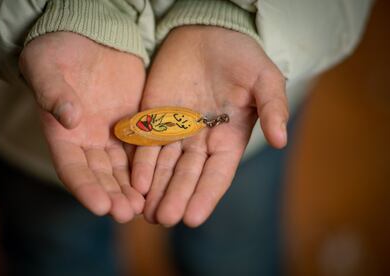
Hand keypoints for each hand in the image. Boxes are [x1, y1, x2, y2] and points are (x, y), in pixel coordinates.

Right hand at [20, 32, 144, 222]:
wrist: (89, 38)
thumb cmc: (58, 51)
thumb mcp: (46, 67)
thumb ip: (53, 93)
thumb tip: (69, 118)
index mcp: (62, 134)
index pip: (71, 169)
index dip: (85, 189)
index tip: (100, 206)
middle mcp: (88, 142)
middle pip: (101, 176)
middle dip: (113, 196)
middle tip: (127, 213)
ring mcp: (113, 135)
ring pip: (123, 169)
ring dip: (133, 189)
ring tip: (144, 206)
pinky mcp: (137, 124)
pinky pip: (144, 148)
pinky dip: (150, 166)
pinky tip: (160, 181)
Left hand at [132, 26, 288, 226]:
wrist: (208, 33)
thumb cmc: (241, 56)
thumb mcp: (264, 79)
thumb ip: (273, 108)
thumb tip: (281, 140)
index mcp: (229, 138)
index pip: (217, 174)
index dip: (206, 195)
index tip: (193, 218)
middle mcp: (201, 141)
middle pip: (188, 175)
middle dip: (176, 197)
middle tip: (164, 220)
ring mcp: (176, 130)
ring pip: (165, 166)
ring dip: (156, 189)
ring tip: (146, 213)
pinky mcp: (154, 117)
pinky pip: (147, 143)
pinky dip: (141, 162)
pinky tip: (136, 182)